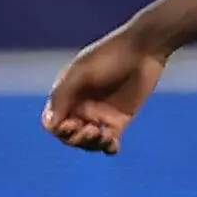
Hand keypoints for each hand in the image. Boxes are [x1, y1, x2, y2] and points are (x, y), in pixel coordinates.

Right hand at [42, 25, 166, 155]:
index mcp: (68, 95)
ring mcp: (101, 114)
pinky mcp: (120, 118)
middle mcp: (81, 107)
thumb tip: (51, 125)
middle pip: (69, 136)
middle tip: (92, 130)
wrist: (145, 48)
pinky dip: (108, 147)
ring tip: (103, 136)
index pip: (53, 122)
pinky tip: (112, 146)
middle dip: (76, 139)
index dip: (58, 130)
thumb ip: (62, 95)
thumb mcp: (82, 72)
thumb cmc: (110, 56)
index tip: (70, 125)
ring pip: (88, 141)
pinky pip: (109, 140)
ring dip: (91, 144)